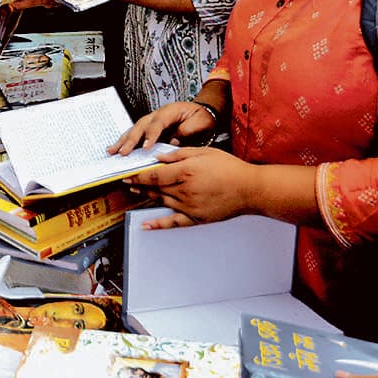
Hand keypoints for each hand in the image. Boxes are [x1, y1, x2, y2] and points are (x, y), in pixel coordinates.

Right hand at [111, 101, 215, 153]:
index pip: (158, 123)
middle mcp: (157, 114)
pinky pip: (135, 134)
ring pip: (134, 130)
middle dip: (130, 140)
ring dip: (122, 141)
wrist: (202, 111)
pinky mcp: (148, 128)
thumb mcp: (200, 122)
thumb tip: (172, 141)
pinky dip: (125, 142)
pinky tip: (115, 149)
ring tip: (112, 151)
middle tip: (123, 153)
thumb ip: (186, 131)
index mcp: (170, 111)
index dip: (151, 135)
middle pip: (140, 126)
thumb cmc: (201, 117)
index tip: (145, 148)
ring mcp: (151, 120)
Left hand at [124, 147, 251, 225]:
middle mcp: (185, 190)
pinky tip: (146, 224)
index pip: (154, 175)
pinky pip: (173, 223)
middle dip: (139, 185)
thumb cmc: (229, 168)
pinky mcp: (196, 218)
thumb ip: (179, 155)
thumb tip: (159, 157)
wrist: (249, 189)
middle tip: (128, 183)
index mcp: (185, 172)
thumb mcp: (203, 152)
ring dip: (147, 197)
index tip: (128, 175)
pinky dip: (157, 224)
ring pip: (162, 201)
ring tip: (137, 193)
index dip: (138, 176)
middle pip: (155, 188)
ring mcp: (189, 206)